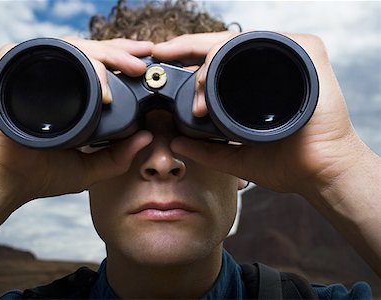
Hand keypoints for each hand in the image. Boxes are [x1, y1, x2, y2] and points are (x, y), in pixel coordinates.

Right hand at [0, 37, 153, 205]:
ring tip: (126, 68)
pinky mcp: (11, 67)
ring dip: (102, 53)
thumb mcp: (89, 167)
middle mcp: (53, 79)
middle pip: (89, 51)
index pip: (99, 68)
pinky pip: (41, 48)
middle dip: (120, 52)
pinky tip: (92, 74)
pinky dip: (69, 54)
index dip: (122, 61)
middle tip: (141, 61)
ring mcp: (31, 71)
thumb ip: (118, 157)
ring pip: (71, 47)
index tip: (144, 65)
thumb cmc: (40, 174)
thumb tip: (147, 137)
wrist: (3, 178)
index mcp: (71, 96)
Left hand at [153, 31, 369, 199]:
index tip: (163, 58)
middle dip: (188, 50)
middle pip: (223, 47)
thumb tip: (177, 142)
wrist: (319, 172)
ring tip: (191, 84)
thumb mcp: (236, 156)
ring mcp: (290, 55)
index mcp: (256, 84)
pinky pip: (262, 41)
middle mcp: (272, 64)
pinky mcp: (307, 51)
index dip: (189, 56)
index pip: (219, 62)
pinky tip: (212, 67)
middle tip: (167, 62)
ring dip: (207, 61)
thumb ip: (207, 150)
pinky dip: (232, 49)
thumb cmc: (287, 163)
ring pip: (237, 43)